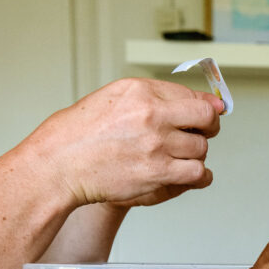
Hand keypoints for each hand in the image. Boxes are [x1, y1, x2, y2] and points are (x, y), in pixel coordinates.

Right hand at [21, 78, 222, 208]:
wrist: (59, 165)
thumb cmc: (81, 134)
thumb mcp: (114, 98)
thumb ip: (157, 98)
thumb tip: (204, 101)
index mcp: (141, 91)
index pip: (193, 96)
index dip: (205, 108)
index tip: (208, 115)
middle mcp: (151, 114)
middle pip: (205, 120)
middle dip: (209, 128)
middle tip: (201, 134)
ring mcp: (156, 144)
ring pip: (201, 148)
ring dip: (195, 155)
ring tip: (180, 157)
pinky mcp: (158, 172)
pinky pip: (197, 173)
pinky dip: (200, 177)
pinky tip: (191, 175)